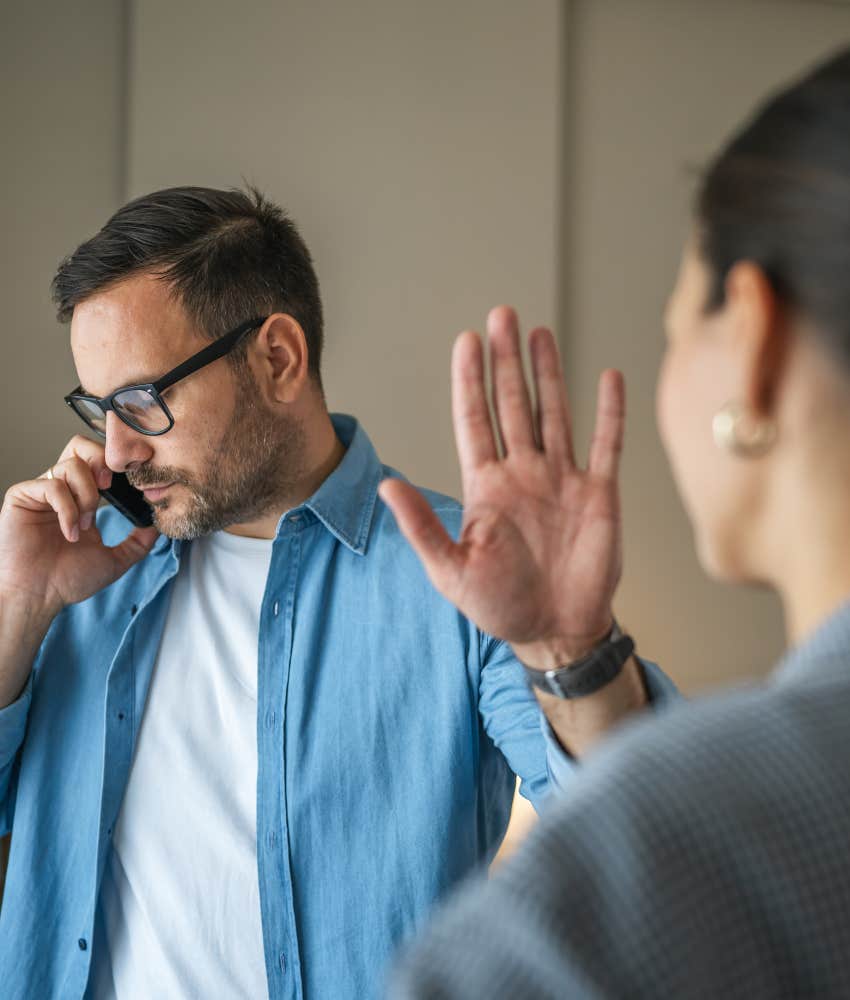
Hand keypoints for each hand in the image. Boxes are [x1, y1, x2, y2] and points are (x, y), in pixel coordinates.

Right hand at [0, 435, 158, 620]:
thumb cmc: (67, 580)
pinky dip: (68, 508)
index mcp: (80, 498)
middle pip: (81, 446)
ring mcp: (40, 491)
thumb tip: (157, 525)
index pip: (97, 460)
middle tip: (109, 487)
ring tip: (84, 525)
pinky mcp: (21, 497)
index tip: (134, 478)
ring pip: (71, 465)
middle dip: (101, 461)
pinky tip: (70, 532)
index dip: (117, 464)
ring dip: (86, 495)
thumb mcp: (114, 560)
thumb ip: (137, 542)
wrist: (38, 598)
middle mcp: (60, 489)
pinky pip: (52, 485)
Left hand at [379, 306, 624, 669]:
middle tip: (501, 315)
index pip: (474, 420)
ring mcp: (562, 480)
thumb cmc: (499, 606)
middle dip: (506, 361)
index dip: (470, 381)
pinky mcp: (599, 493)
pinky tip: (608, 378)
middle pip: (513, 405)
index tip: (466, 341)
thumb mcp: (451, 570)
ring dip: (548, 374)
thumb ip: (422, 526)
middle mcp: (523, 474)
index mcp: (486, 487)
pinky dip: (609, 412)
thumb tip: (386, 486)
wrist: (555, 631)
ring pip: (554, 413)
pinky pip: (607, 444)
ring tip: (539, 333)